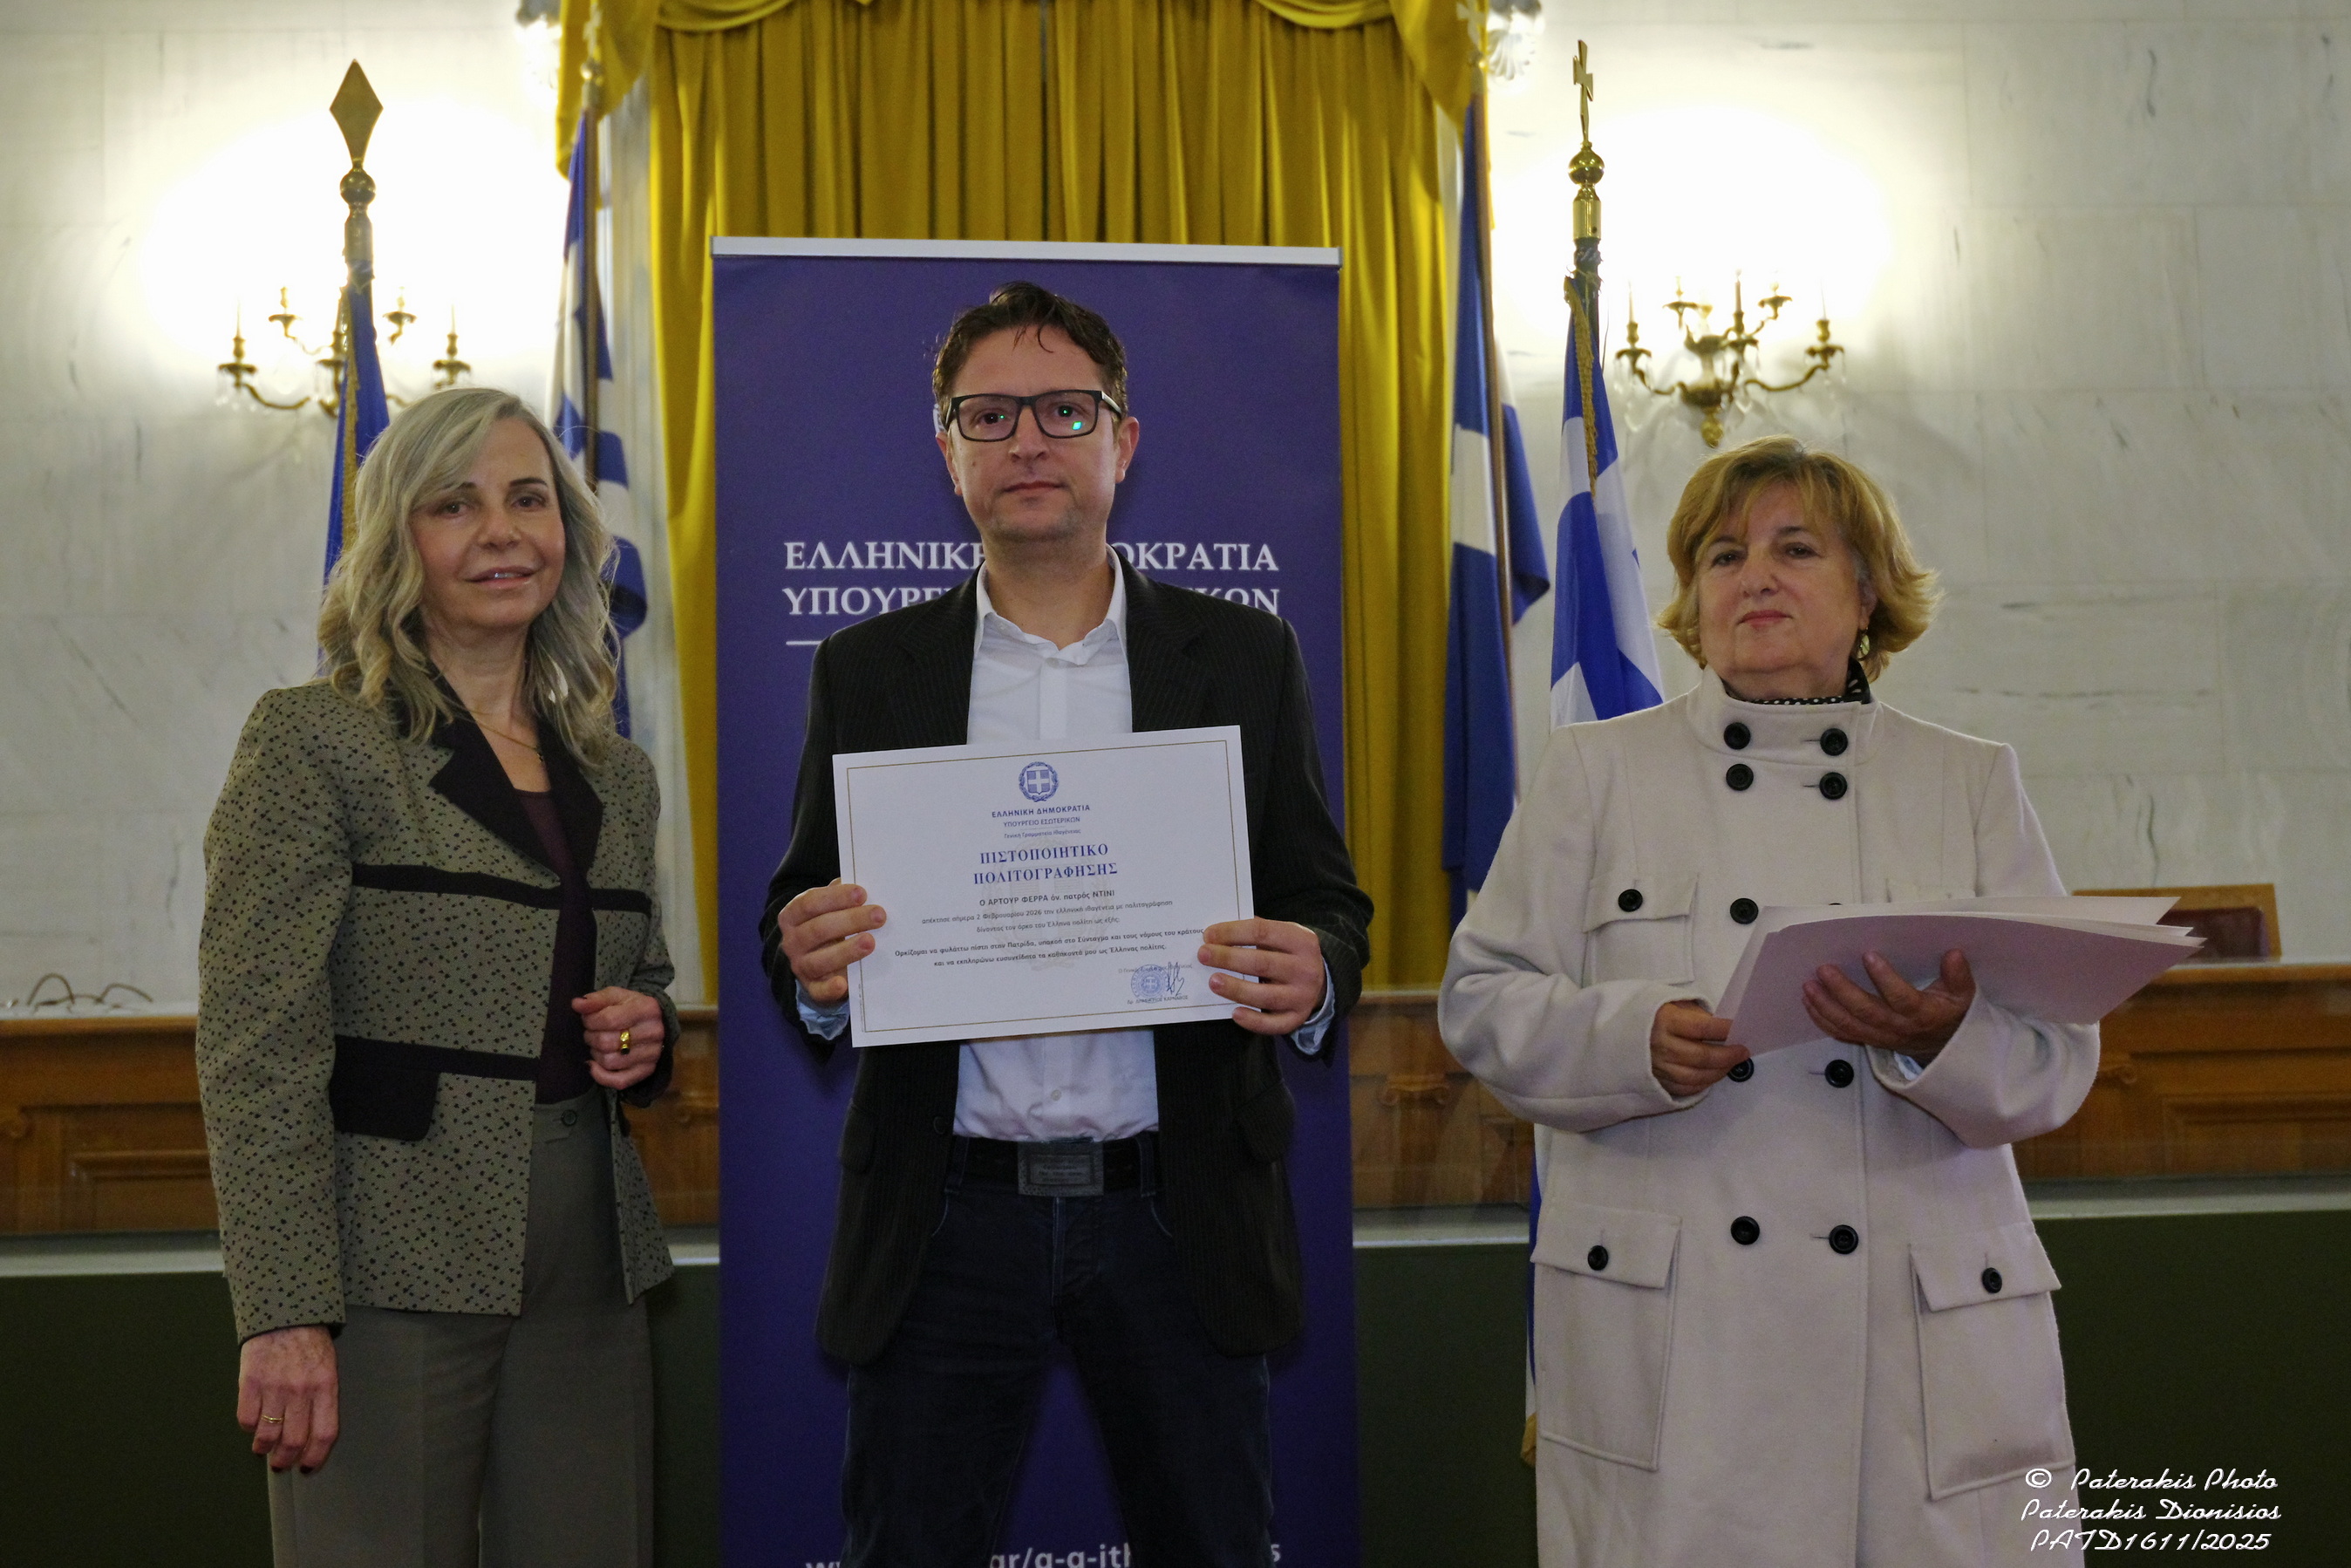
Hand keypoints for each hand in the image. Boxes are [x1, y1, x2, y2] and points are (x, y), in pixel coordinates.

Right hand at [238, 1324, 337, 1472]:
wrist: (285, 1312)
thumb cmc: (310, 1342)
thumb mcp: (327, 1368)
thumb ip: (322, 1399)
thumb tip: (312, 1435)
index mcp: (326, 1387)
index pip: (325, 1433)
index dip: (316, 1457)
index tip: (307, 1467)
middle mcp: (301, 1390)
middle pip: (294, 1441)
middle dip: (286, 1460)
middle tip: (281, 1464)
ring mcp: (274, 1387)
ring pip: (268, 1435)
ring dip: (264, 1449)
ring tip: (263, 1449)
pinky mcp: (250, 1382)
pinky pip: (246, 1419)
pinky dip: (249, 1428)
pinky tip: (253, 1424)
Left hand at [573, 987, 664, 1090]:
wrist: (652, 1023)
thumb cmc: (630, 1008)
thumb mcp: (615, 997)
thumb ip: (596, 999)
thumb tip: (577, 1004)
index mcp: (647, 1009)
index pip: (608, 1020)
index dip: (590, 1021)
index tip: (587, 1019)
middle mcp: (654, 1032)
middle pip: (606, 1042)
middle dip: (591, 1037)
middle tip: (591, 1032)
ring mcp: (652, 1054)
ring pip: (609, 1062)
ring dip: (596, 1054)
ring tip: (597, 1045)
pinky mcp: (647, 1071)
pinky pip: (619, 1081)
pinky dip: (601, 1076)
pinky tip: (594, 1065)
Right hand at [779, 878, 884, 1006]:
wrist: (816, 964)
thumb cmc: (827, 927)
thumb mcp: (829, 909)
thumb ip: (841, 896)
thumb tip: (860, 883)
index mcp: (793, 916)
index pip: (810, 903)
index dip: (836, 897)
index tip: (862, 893)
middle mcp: (792, 941)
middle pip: (819, 929)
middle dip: (851, 920)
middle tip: (879, 916)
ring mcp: (800, 966)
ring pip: (820, 959)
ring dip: (846, 950)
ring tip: (870, 942)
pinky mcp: (812, 988)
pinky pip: (819, 991)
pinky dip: (830, 989)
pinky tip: (844, 983)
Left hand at [1200, 919, 1326, 1035]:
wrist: (1320, 980)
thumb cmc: (1289, 953)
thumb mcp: (1283, 934)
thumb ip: (1257, 931)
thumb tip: (1218, 934)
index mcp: (1301, 940)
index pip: (1262, 932)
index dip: (1233, 932)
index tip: (1208, 935)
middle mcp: (1305, 969)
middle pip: (1262, 963)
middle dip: (1228, 958)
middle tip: (1203, 955)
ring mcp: (1303, 996)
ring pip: (1265, 996)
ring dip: (1236, 989)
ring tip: (1213, 981)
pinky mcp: (1297, 1018)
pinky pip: (1274, 1024)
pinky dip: (1254, 1021)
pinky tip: (1234, 1013)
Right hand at [1650, 999, 1746, 1096]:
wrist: (1613, 1030)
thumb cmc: (1648, 1013)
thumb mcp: (1669, 1002)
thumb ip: (1694, 1013)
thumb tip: (1721, 1026)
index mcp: (1663, 1020)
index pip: (1702, 1027)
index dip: (1724, 1029)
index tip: (1739, 1028)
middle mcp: (1659, 1046)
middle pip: (1701, 1056)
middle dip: (1727, 1055)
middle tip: (1742, 1052)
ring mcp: (1656, 1067)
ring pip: (1695, 1076)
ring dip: (1718, 1072)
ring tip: (1730, 1064)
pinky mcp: (1655, 1081)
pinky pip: (1684, 1088)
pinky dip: (1702, 1083)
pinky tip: (1711, 1075)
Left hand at [1803, 949, 1975, 1063]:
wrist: (1945, 1049)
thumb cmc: (1951, 1015)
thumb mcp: (1963, 996)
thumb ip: (1958, 976)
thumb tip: (1955, 954)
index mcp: (1922, 1014)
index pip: (1901, 998)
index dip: (1885, 979)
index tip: (1869, 956)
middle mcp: (1898, 1027)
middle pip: (1866, 1012)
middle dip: (1842, 991)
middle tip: (1824, 969)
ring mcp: (1881, 1036)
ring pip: (1849, 1025)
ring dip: (1825, 1006)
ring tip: (1808, 985)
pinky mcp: (1869, 1039)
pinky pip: (1842, 1033)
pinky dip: (1822, 1019)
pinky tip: (1808, 1002)